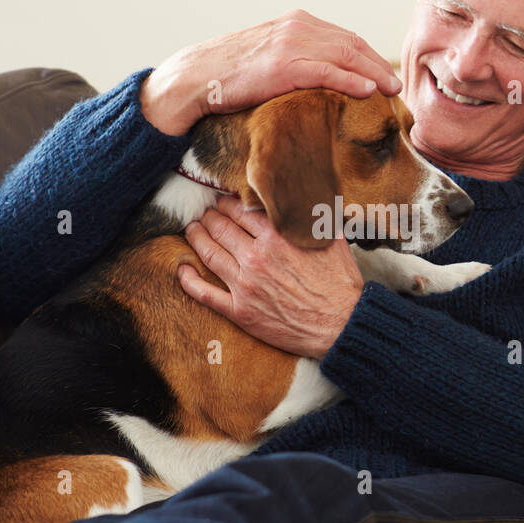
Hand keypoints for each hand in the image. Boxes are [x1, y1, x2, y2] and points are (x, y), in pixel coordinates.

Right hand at [140, 9, 401, 134]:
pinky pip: (327, 71)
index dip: (369, 56)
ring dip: (374, 73)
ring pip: (345, 55)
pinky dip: (351, 80)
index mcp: (296, 23)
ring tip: (391, 91)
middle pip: (352, 44)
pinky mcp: (283, 66)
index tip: (385, 75)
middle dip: (378, 64)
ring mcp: (290, 44)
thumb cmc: (228, 75)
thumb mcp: (267, 57)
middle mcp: (297, 27)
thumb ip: (294, 59)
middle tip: (397, 87)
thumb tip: (317, 80)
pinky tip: (369, 91)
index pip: (344, 37)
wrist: (194, 77)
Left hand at [176, 195, 363, 358]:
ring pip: (208, 253)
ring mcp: (245, 285)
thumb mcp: (332, 239)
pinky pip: (205, 293)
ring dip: (196, 236)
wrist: (341, 325)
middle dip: (210, 215)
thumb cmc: (339, 283)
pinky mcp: (240, 311)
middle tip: (206, 212)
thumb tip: (308, 197)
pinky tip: (182, 269)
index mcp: (277, 236)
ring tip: (191, 228)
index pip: (241, 210)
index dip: (229, 202)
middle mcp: (256, 257)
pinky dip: (189, 279)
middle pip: (220, 227)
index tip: (225, 200)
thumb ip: (313, 216)